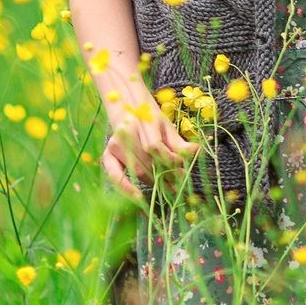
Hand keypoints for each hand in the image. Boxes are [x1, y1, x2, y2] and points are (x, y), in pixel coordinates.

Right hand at [87, 58, 196, 198]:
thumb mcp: (167, 126)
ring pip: (137, 170)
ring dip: (155, 182)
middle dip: (166, 175)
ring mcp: (115, 144)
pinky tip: (138, 196)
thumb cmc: (151, 119)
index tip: (183, 168)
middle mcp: (125, 133)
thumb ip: (179, 142)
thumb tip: (198, 151)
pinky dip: (125, 187)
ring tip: (170, 188)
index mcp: (142, 122)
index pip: (155, 147)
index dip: (170, 160)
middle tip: (179, 183)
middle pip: (148, 162)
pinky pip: (114, 174)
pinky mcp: (108, 154)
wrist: (128, 108)